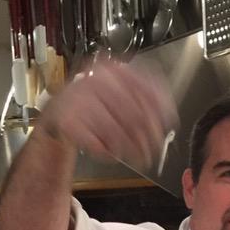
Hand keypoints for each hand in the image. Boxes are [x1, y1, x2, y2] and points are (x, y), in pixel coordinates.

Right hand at [37, 60, 177, 167]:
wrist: (60, 111)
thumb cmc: (95, 104)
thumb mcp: (120, 93)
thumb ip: (144, 99)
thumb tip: (169, 115)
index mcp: (113, 70)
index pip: (143, 88)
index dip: (160, 108)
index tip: (169, 123)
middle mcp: (96, 82)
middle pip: (132, 113)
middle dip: (148, 137)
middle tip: (155, 150)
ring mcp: (81, 101)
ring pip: (115, 131)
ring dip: (131, 149)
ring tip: (140, 158)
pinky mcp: (69, 122)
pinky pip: (96, 144)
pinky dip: (108, 153)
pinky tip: (113, 154)